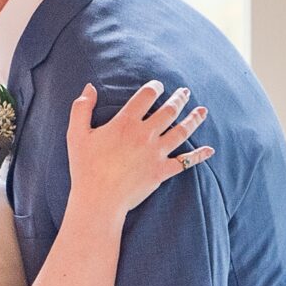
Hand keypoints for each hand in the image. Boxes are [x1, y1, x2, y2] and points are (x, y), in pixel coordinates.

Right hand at [66, 81, 212, 219]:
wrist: (98, 199)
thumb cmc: (85, 167)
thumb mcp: (76, 134)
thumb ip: (81, 108)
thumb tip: (89, 88)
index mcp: (125, 122)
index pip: (146, 96)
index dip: (155, 87)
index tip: (158, 86)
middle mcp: (144, 134)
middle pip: (169, 110)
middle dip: (179, 98)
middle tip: (186, 92)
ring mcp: (156, 153)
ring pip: (181, 131)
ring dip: (194, 119)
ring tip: (202, 111)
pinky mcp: (162, 171)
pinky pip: (185, 162)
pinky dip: (199, 156)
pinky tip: (210, 150)